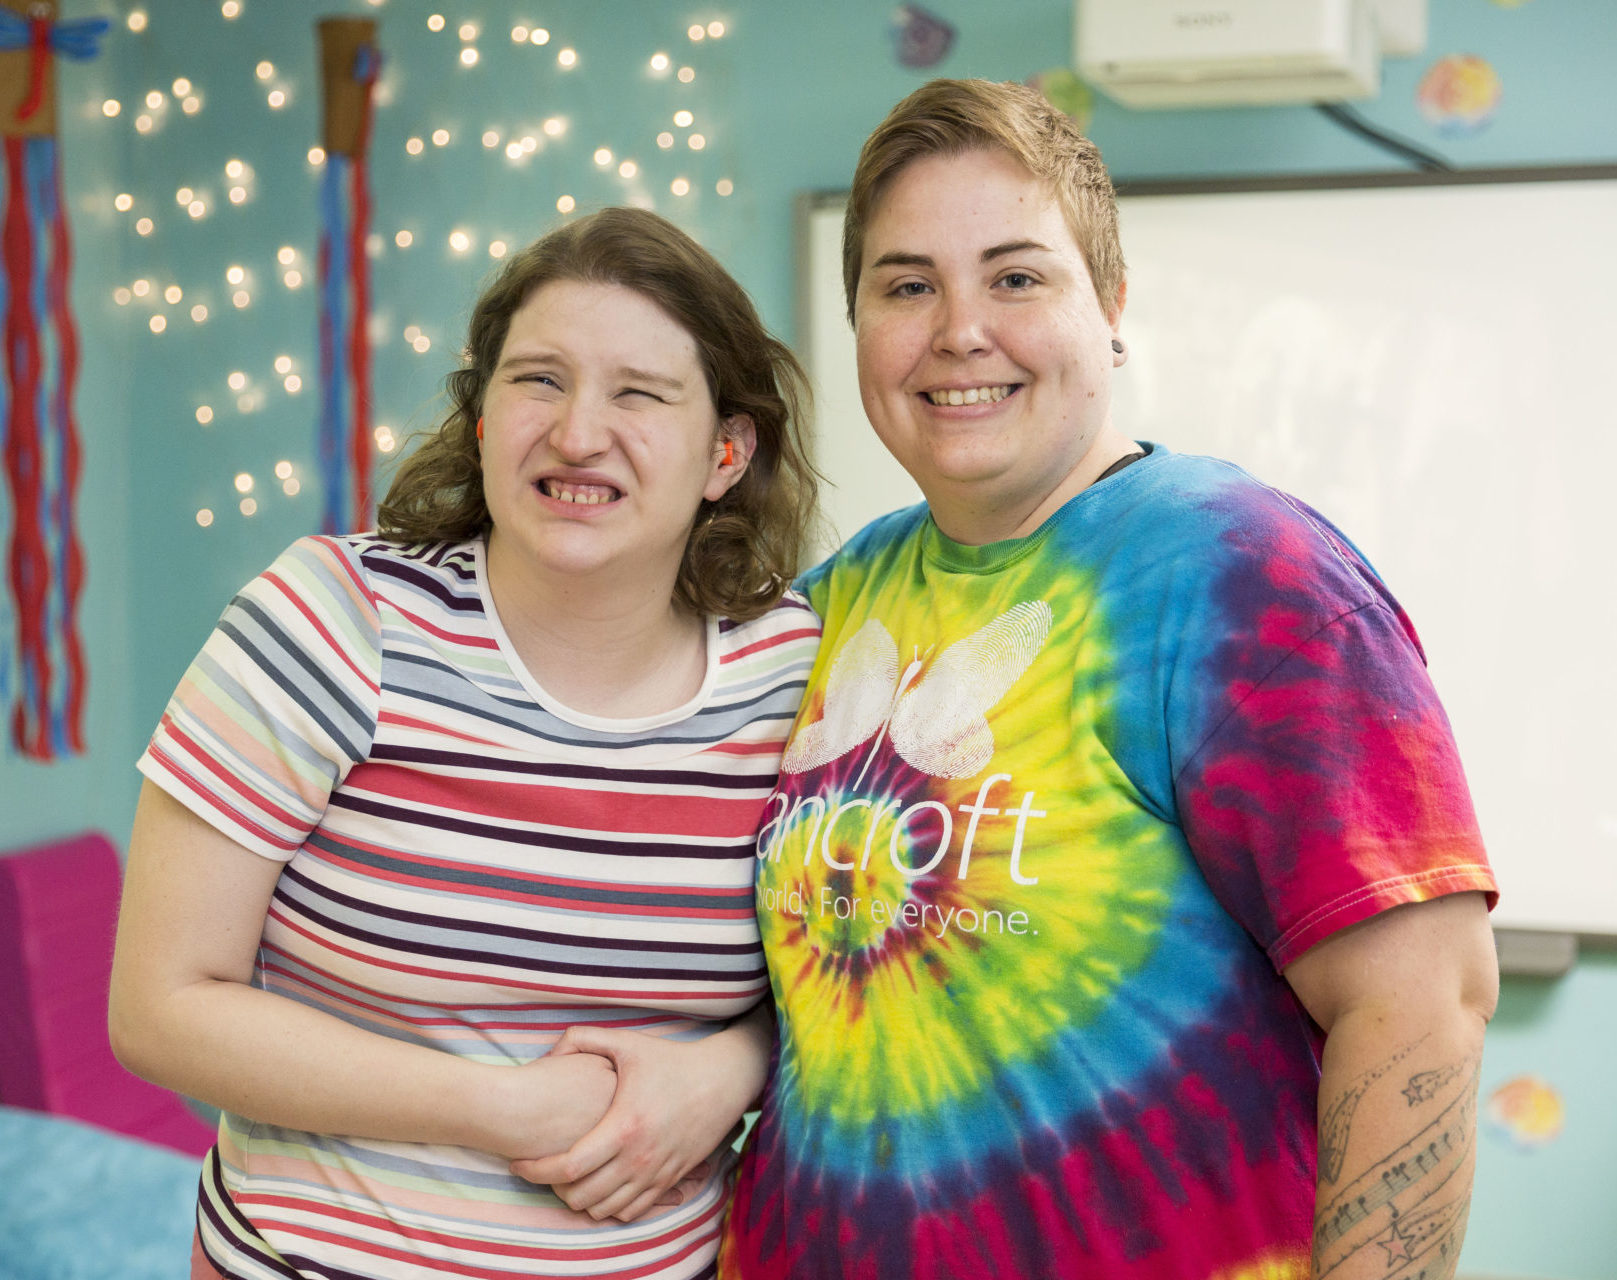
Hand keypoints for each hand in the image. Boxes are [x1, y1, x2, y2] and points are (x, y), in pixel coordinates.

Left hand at [507, 1024, 755, 1221]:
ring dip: (580, 1199)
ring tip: (568, 1178)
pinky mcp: (670, 1180)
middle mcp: (639, 1157)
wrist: (723, 1081)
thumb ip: (582, 1039)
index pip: (569, 1166)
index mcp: (623, 1126)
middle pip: (582, 1196)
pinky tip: (601, 1185)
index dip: (536, 1170)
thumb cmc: (672, 1060)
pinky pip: (632, 1211)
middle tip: (542, 1169)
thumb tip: (546, 1052)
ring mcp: (656, 1173)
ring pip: (605, 1209)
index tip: (519, 1162)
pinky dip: (610, 1206)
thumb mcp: (627, 1042)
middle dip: (553, 1188)